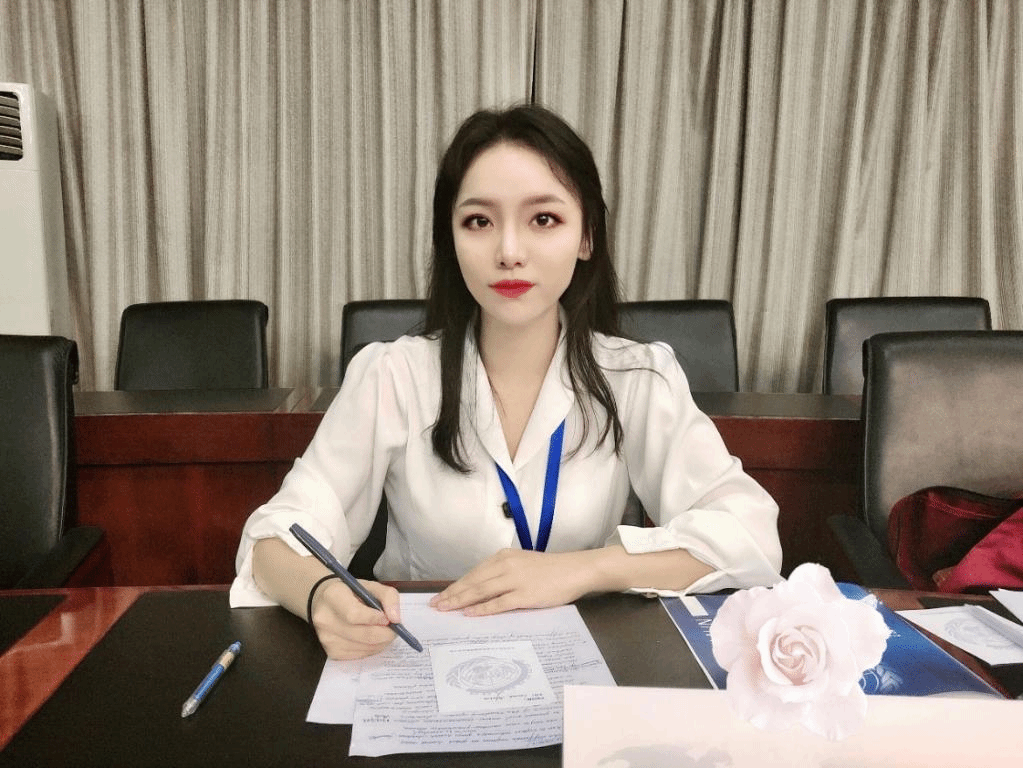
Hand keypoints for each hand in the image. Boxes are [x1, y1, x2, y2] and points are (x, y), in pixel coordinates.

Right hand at [310, 578, 402, 659]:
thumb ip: (388, 596)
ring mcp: (327, 638)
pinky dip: (371, 648)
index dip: (375, 619)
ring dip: (380, 642)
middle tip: (394, 629)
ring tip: (383, 632)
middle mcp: (325, 619)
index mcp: (333, 596)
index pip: (354, 614)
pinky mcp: (331, 652)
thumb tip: (396, 619)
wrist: (325, 602)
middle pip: (362, 635)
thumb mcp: (371, 585)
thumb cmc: (351, 592)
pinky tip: (371, 639)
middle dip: (385, 634)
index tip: (388, 618)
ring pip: (364, 648)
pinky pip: (359, 655)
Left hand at [429, 548, 595, 616]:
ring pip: (481, 591)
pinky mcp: (524, 595)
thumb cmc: (549, 569)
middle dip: (452, 595)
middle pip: (472, 582)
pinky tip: (469, 614)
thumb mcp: (521, 564)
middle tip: (435, 606)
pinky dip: (482, 609)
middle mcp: (505, 566)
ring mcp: (514, 580)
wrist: (574, 569)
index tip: (440, 596)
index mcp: (502, 557)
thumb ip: (501, 573)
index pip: (472, 574)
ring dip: (460, 602)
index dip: (455, 586)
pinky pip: (498, 603)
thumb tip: (480, 589)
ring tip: (446, 610)